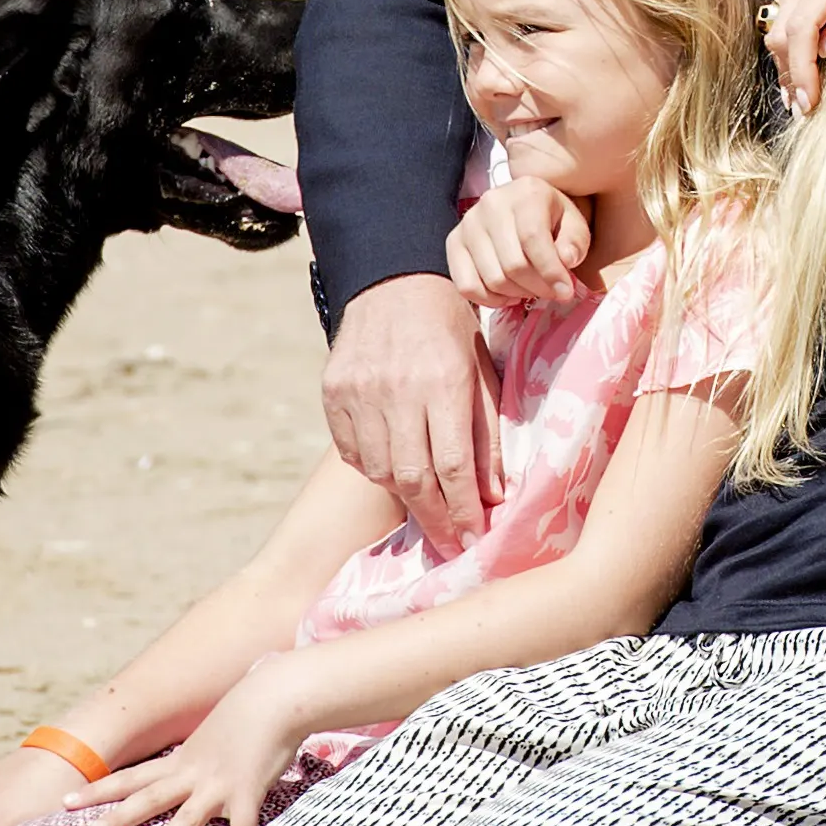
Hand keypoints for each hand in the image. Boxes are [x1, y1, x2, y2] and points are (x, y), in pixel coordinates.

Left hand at [65, 663, 311, 825]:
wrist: (275, 696)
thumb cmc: (249, 711)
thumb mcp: (214, 733)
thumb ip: (200, 753)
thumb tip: (193, 762)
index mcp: (181, 760)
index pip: (131, 777)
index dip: (98, 790)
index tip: (65, 803)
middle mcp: (193, 772)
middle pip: (147, 798)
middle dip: (116, 817)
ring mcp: (219, 783)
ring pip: (186, 818)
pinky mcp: (248, 791)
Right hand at [319, 273, 499, 551]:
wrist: (394, 281)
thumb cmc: (451, 329)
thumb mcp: (482, 372)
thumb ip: (487, 434)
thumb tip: (492, 496)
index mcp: (443, 382)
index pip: (453, 465)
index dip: (463, 512)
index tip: (473, 541)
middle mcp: (397, 389)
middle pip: (413, 477)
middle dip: (435, 519)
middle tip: (450, 544)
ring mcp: (359, 392)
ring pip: (380, 469)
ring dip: (406, 496)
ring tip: (427, 504)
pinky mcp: (332, 392)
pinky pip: (353, 451)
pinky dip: (376, 468)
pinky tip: (394, 468)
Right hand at [446, 175, 587, 307]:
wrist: (524, 207)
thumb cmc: (552, 219)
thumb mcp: (574, 225)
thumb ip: (574, 243)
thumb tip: (565, 260)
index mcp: (526, 192)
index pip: (533, 238)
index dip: (551, 272)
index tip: (566, 291)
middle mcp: (491, 203)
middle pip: (513, 264)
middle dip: (538, 287)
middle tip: (552, 292)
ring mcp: (468, 223)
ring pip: (492, 278)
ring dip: (517, 294)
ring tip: (532, 289)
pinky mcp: (454, 242)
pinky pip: (466, 285)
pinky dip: (490, 299)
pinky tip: (508, 294)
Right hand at [766, 0, 825, 116]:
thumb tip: (825, 48)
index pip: (802, 29)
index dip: (802, 70)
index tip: (808, 101)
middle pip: (781, 31)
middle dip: (790, 73)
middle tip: (802, 107)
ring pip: (775, 26)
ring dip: (785, 63)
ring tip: (797, 94)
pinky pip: (780, 16)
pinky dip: (787, 45)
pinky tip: (798, 67)